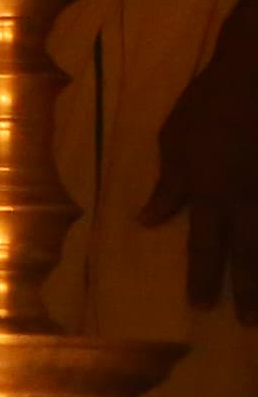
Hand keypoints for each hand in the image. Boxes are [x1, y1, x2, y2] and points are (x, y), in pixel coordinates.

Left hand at [144, 0, 257, 318]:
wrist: (254, 73)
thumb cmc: (207, 102)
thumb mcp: (173, 140)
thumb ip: (167, 185)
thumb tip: (148, 219)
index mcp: (209, 192)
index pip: (204, 245)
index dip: (202, 276)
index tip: (201, 306)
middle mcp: (245, 198)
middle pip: (247, 253)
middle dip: (246, 290)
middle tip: (247, 323)